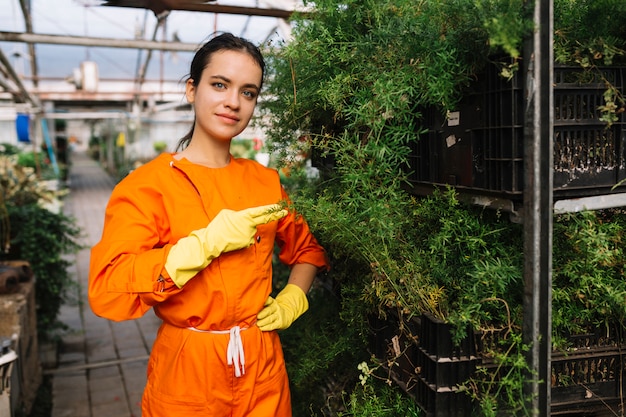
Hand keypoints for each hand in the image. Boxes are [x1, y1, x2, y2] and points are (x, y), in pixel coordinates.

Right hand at [165, 204, 286, 286]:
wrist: (212, 242)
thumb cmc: (217, 227)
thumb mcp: (226, 214)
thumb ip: (238, 214)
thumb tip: (244, 217)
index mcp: (244, 216)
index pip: (260, 211)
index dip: (271, 209)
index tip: (281, 207)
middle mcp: (249, 225)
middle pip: (264, 219)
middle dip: (275, 215)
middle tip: (285, 211)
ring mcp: (249, 235)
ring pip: (251, 232)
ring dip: (244, 231)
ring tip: (232, 233)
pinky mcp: (247, 243)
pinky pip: (247, 239)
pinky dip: (242, 239)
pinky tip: (233, 239)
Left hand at [257, 284, 308, 330]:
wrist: (286, 315)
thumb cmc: (272, 311)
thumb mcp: (269, 305)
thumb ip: (261, 306)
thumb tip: (250, 311)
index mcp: (272, 302)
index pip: (268, 300)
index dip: (263, 302)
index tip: (256, 304)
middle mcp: (275, 308)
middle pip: (268, 310)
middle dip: (262, 313)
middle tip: (257, 317)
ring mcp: (278, 315)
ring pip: (270, 318)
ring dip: (263, 322)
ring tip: (258, 324)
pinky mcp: (279, 323)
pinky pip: (272, 325)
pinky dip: (266, 327)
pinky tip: (261, 328)